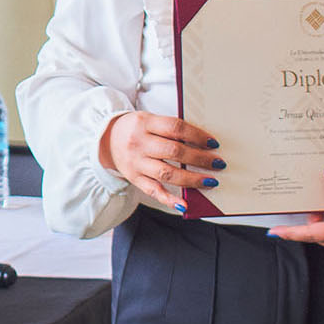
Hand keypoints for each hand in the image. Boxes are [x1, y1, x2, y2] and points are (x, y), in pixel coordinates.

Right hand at [98, 111, 222, 211]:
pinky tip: (184, 204)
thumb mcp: (149, 119)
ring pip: (167, 173)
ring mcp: (136, 163)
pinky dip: (169, 199)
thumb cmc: (135, 128)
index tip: (213, 143)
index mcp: (145, 123)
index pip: (176, 128)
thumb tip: (202, 143)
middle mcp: (139, 143)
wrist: (106, 139)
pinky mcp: (134, 178)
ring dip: (191, 180)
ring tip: (209, 182)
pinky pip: (153, 191)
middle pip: (174, 152)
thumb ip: (170, 129)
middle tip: (218, 163)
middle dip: (200, 159)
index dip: (197, 136)